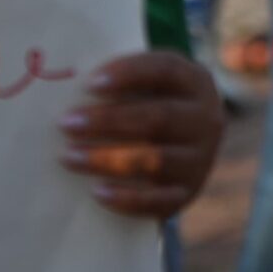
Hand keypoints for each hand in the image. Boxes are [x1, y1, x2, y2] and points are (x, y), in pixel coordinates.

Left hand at [60, 50, 224, 218]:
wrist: (188, 146)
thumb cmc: (156, 104)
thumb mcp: (153, 84)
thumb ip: (125, 82)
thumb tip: (72, 88)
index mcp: (196, 81)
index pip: (165, 70)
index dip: (128, 74)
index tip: (90, 85)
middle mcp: (206, 119)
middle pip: (158, 118)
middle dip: (108, 121)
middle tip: (66, 124)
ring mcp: (200, 159)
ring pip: (154, 160)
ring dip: (106, 159)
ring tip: (69, 157)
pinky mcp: (188, 192)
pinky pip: (158, 200)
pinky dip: (126, 199)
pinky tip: (96, 192)